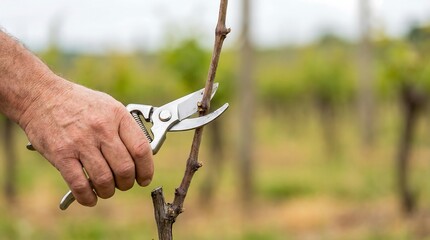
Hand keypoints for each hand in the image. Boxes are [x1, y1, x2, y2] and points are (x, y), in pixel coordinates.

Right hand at [20, 76, 153, 206]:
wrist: (41, 96)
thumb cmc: (78, 103)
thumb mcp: (109, 106)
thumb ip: (125, 129)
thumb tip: (140, 156)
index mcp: (117, 116)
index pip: (141, 149)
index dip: (146, 169)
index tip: (144, 178)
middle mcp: (101, 129)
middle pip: (125, 168)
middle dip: (127, 183)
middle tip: (124, 184)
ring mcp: (81, 142)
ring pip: (104, 180)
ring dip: (108, 191)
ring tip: (106, 189)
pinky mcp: (61, 155)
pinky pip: (79, 185)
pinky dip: (87, 197)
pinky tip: (90, 197)